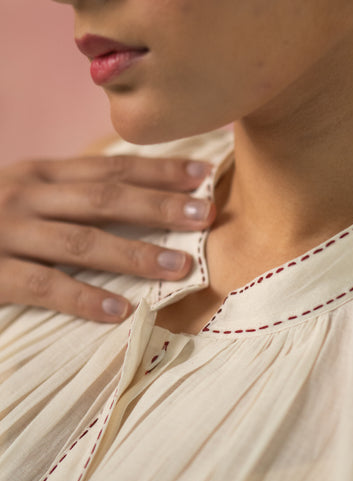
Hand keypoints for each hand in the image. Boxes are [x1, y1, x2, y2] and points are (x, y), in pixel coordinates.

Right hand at [0, 154, 214, 322]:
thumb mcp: (26, 194)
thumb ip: (70, 194)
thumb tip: (138, 197)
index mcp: (41, 173)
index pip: (111, 168)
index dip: (158, 171)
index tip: (202, 174)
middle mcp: (27, 194)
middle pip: (105, 199)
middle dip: (158, 206)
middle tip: (204, 215)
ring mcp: (6, 231)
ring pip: (80, 241)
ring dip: (133, 253)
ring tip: (177, 266)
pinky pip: (42, 286)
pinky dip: (83, 299)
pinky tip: (119, 311)